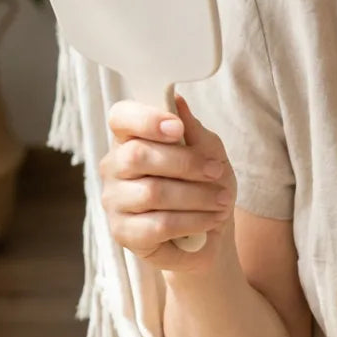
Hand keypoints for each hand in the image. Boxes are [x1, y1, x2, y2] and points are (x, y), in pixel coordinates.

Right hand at [99, 95, 236, 273]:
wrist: (211, 233)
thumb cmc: (205, 186)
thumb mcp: (211, 154)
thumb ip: (194, 131)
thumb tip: (178, 103)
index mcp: (131, 138)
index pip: (121, 118)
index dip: (146, 119)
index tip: (177, 128)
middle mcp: (114, 166)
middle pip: (137, 156)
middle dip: (185, 163)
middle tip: (216, 172)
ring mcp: (114, 201)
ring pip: (151, 193)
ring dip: (196, 196)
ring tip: (222, 201)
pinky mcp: (123, 233)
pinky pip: (158, 225)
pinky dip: (193, 221)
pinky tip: (211, 220)